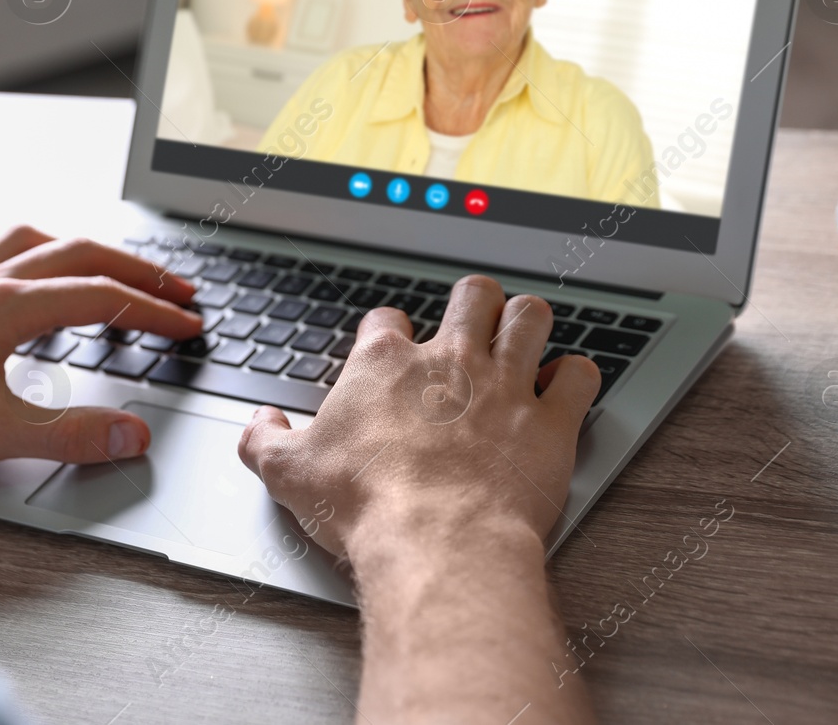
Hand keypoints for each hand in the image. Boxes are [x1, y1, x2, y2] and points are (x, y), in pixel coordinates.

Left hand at [0, 226, 201, 468]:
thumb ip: (70, 436)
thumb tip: (132, 435)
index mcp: (7, 306)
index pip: (103, 296)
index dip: (154, 311)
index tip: (189, 324)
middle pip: (80, 254)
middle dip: (136, 269)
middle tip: (176, 288)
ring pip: (35, 241)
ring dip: (84, 249)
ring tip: (111, 267)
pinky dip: (28, 253)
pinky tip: (26, 273)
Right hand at [238, 277, 600, 723]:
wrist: (436, 541)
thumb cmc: (367, 506)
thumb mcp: (287, 475)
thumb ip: (263, 441)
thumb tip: (257, 425)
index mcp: (385, 365)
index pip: (388, 318)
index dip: (390, 331)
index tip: (392, 350)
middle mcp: (449, 361)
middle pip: (472, 296)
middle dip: (473, 303)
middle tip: (471, 322)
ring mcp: (505, 385)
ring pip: (530, 318)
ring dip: (528, 323)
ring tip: (523, 335)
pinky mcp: (551, 421)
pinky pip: (580, 375)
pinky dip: (577, 376)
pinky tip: (567, 385)